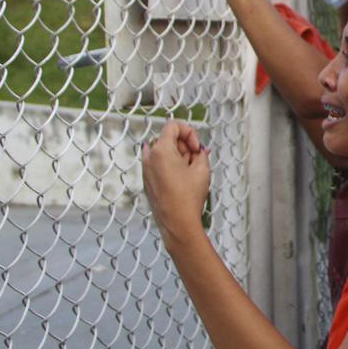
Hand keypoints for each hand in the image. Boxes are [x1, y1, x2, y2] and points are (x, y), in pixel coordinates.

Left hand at [142, 121, 210, 249]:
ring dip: (179, 156)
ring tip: (192, 171)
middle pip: (168, 138)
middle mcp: (149, 157)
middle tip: (197, 160)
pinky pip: (159, 164)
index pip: (173, 126)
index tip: (197, 148)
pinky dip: (171, 165)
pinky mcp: (147, 180)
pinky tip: (184, 178)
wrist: (177, 223)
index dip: (190, 133)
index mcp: (160, 150)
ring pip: (164, 152)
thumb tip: (198, 151)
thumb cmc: (188, 197)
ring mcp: (146, 170)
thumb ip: (200, 153)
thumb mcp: (202, 169)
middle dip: (185, 146)